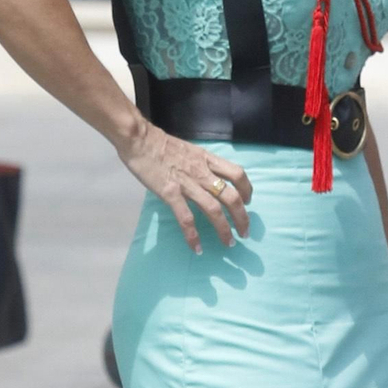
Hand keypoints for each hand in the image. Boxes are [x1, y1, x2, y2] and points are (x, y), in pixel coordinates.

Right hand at [117, 121, 251, 252]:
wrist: (139, 139)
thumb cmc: (160, 143)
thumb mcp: (189, 150)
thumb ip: (200, 164)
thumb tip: (207, 176)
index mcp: (207, 160)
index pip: (237, 174)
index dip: (247, 190)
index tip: (247, 202)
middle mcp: (202, 172)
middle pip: (231, 197)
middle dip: (242, 217)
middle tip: (244, 232)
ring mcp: (187, 184)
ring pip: (214, 210)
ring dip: (224, 229)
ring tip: (229, 242)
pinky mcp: (170, 193)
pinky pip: (185, 218)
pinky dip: (193, 235)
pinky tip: (196, 248)